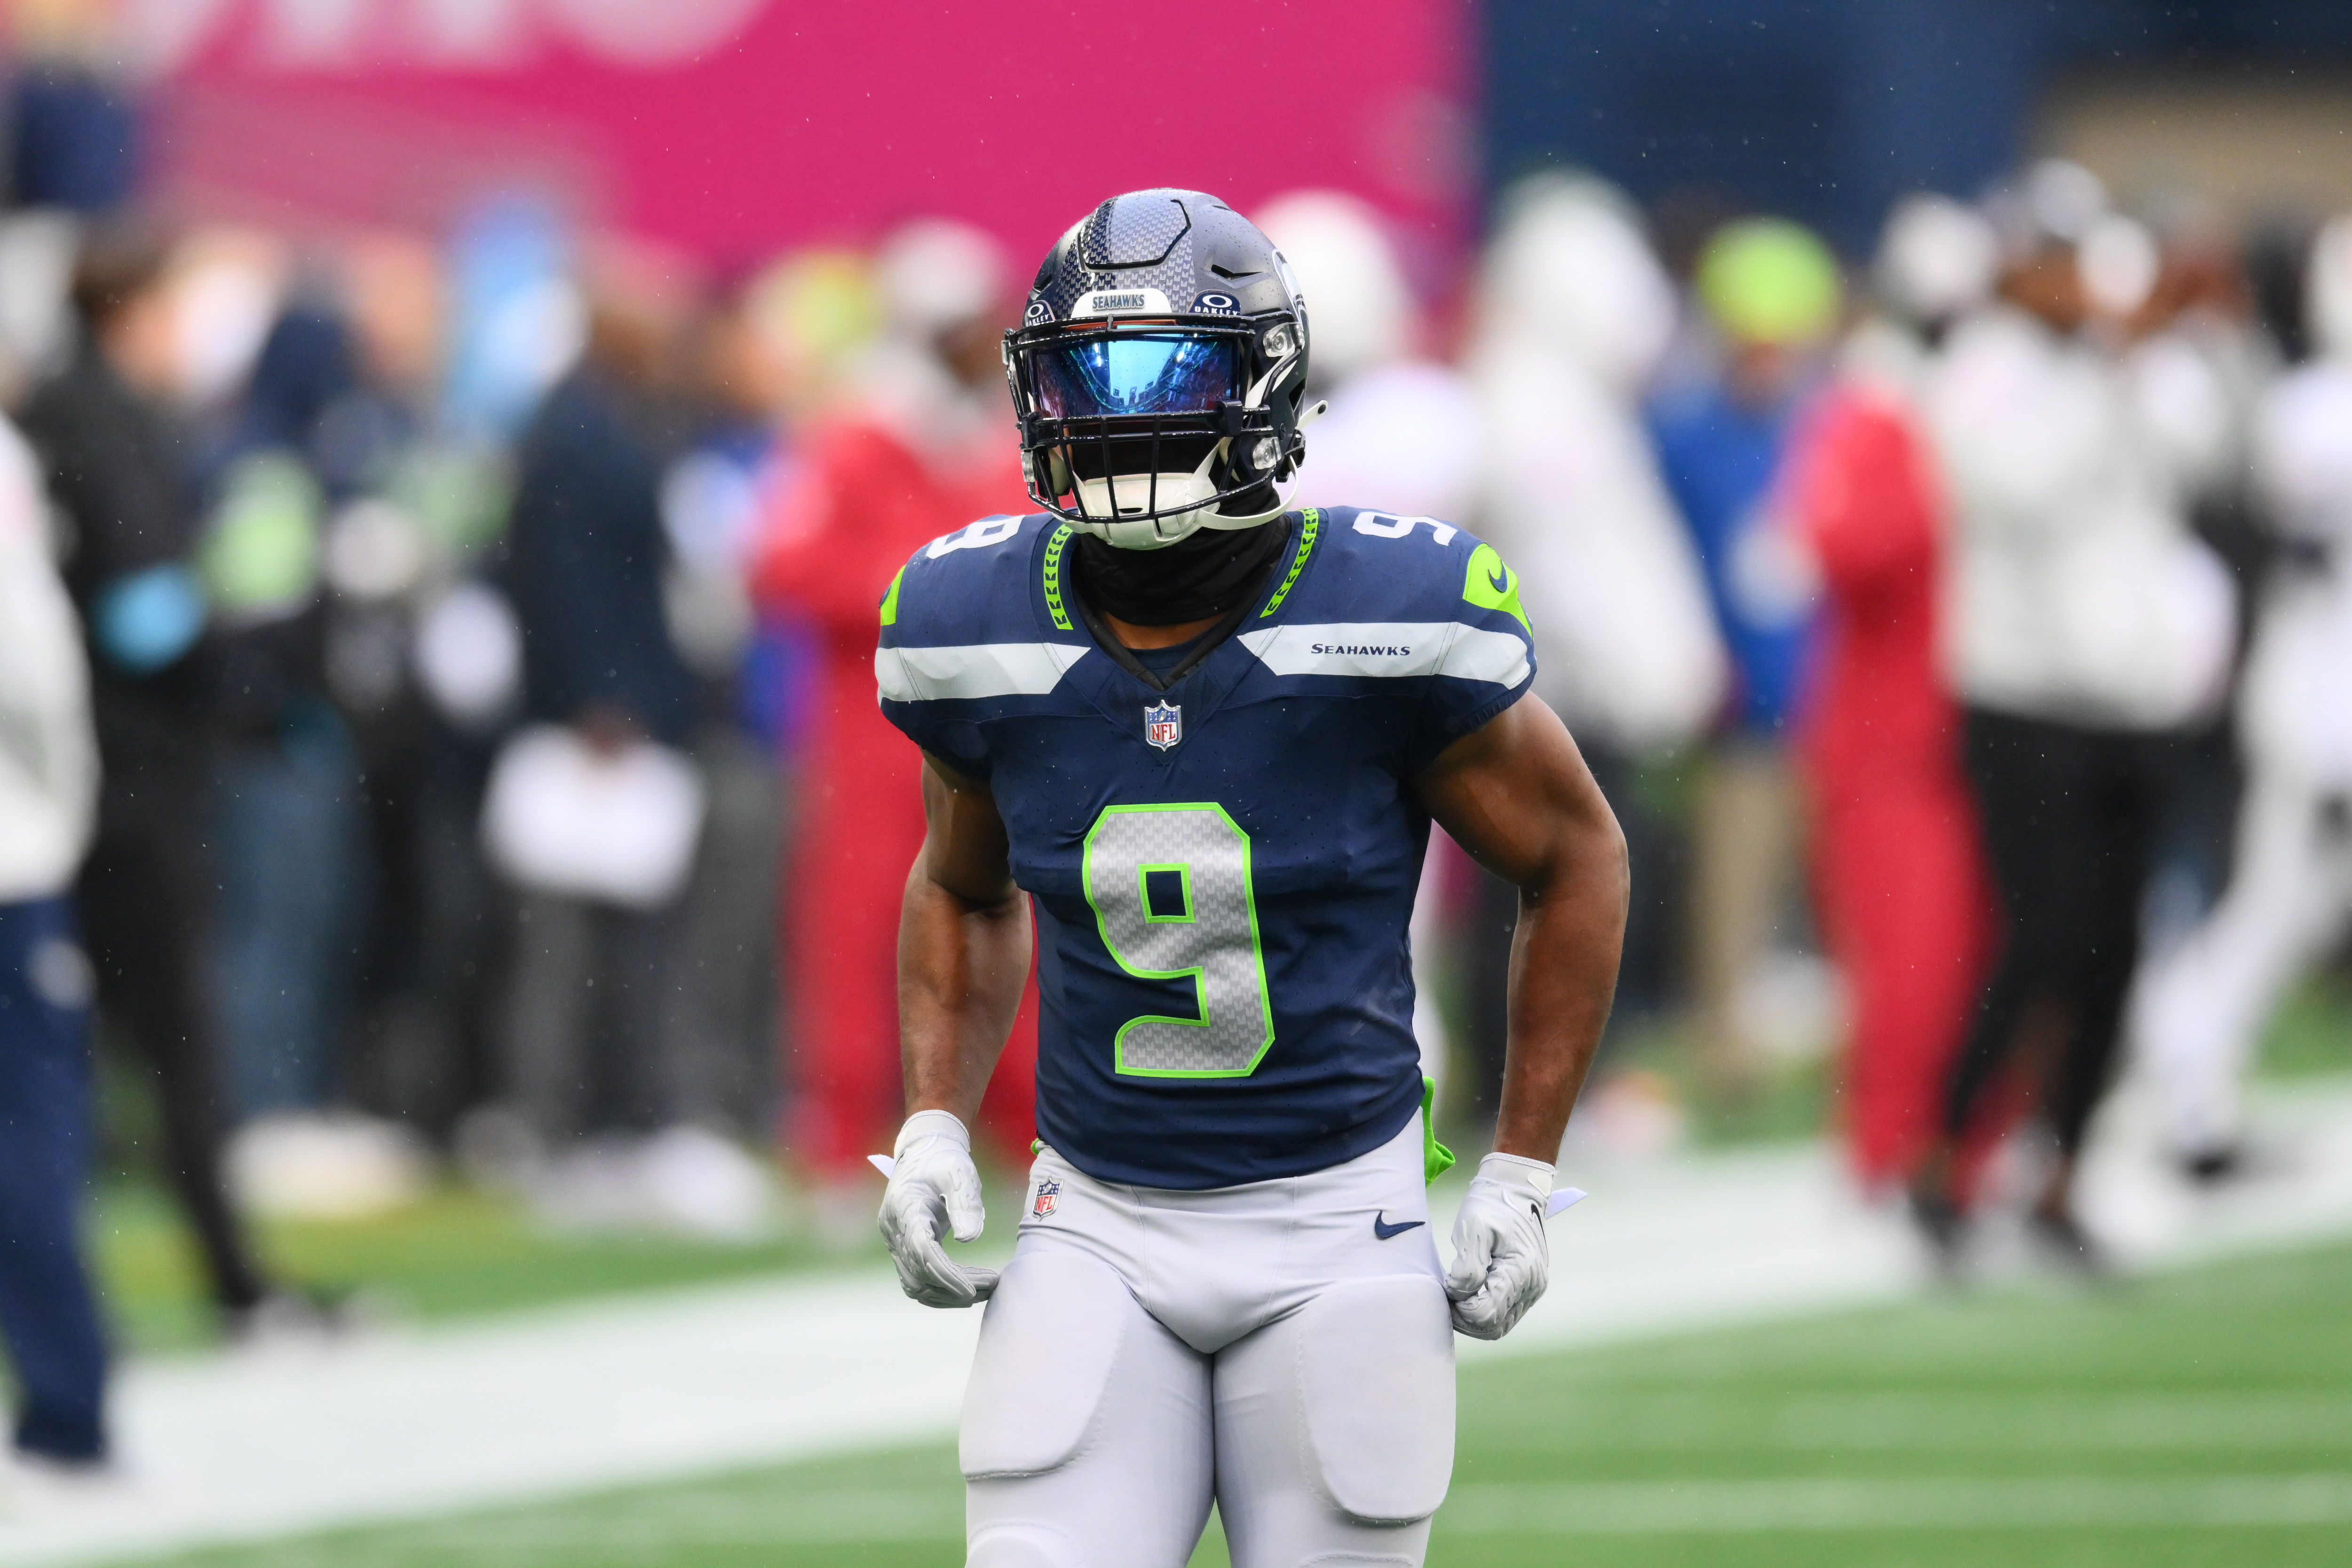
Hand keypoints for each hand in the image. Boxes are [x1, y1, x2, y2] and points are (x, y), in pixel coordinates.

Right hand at [878, 1110, 999, 1307]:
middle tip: (991, 1286)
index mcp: (904, 1208)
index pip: (921, 1250)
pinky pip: (916, 1279)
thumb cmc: (943, 1160)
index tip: (971, 1289)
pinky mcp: (902, 1247)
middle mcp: (893, 1229)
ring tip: (983, 1291)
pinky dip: (939, 1290)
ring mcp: (894, 1240)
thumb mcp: (958, 1172)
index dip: (945, 1274)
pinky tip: (965, 1291)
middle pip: (919, 1273)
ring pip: (915, 1284)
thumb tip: (969, 1239)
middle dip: (954, 1287)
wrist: (924, 1153)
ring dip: (947, 1294)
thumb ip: (965, 1202)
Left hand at [1445, 1152, 1551, 1339]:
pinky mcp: (1528, 1287)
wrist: (1517, 1190)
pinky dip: (1485, 1311)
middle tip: (1448, 1297)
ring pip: (1499, 1325)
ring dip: (1475, 1318)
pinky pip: (1505, 1313)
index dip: (1460, 1309)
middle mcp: (1531, 1286)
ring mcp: (1532, 1289)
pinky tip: (1470, 1295)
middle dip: (1465, 1318)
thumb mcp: (1474, 1229)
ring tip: (1457, 1296)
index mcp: (1520, 1271)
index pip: (1485, 1314)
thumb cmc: (1493, 1205)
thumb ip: (1467, 1266)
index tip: (1447, 1289)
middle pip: (1493, 1326)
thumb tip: (1458, 1293)